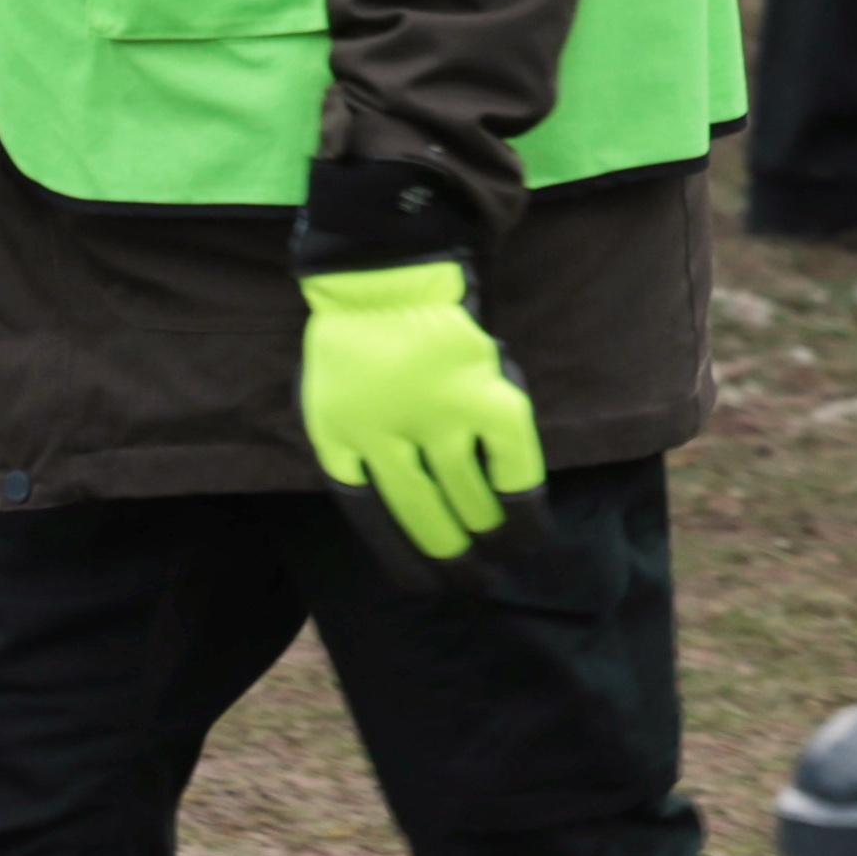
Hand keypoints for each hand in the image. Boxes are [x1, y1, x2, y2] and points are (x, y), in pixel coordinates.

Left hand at [299, 261, 545, 566]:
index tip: (428, 588)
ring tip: (501, 562)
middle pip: (425, 518)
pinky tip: (530, 532)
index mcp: (340, 437)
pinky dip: (524, 509)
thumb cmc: (356, 335)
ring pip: (470, 502)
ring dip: (490, 543)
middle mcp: (388, 433)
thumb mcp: (326, 397)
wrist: (389, 267)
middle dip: (452, 561)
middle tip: (472, 583)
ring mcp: (440, 414)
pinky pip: (512, 472)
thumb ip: (349, 452)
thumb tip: (388, 519)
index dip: (403, 562)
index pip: (373, 522)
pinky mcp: (488, 397)